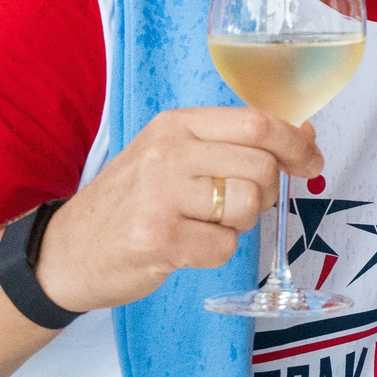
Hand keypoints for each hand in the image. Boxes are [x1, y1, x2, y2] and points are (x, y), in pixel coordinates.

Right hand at [32, 106, 321, 314]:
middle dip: (267, 193)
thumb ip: (234, 144)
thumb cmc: (130, 203)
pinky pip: (225, 246)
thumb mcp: (174, 157)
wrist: (63, 253)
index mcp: (176, 125)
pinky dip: (216, 252)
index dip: (296, 145)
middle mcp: (168, 152)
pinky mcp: (158, 238)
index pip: (258, 123)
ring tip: (204, 225)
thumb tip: (304, 134)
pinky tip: (186, 247)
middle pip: (261, 166)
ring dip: (239, 224)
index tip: (312, 162)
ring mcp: (160, 194)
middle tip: (239, 206)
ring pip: (248, 205)